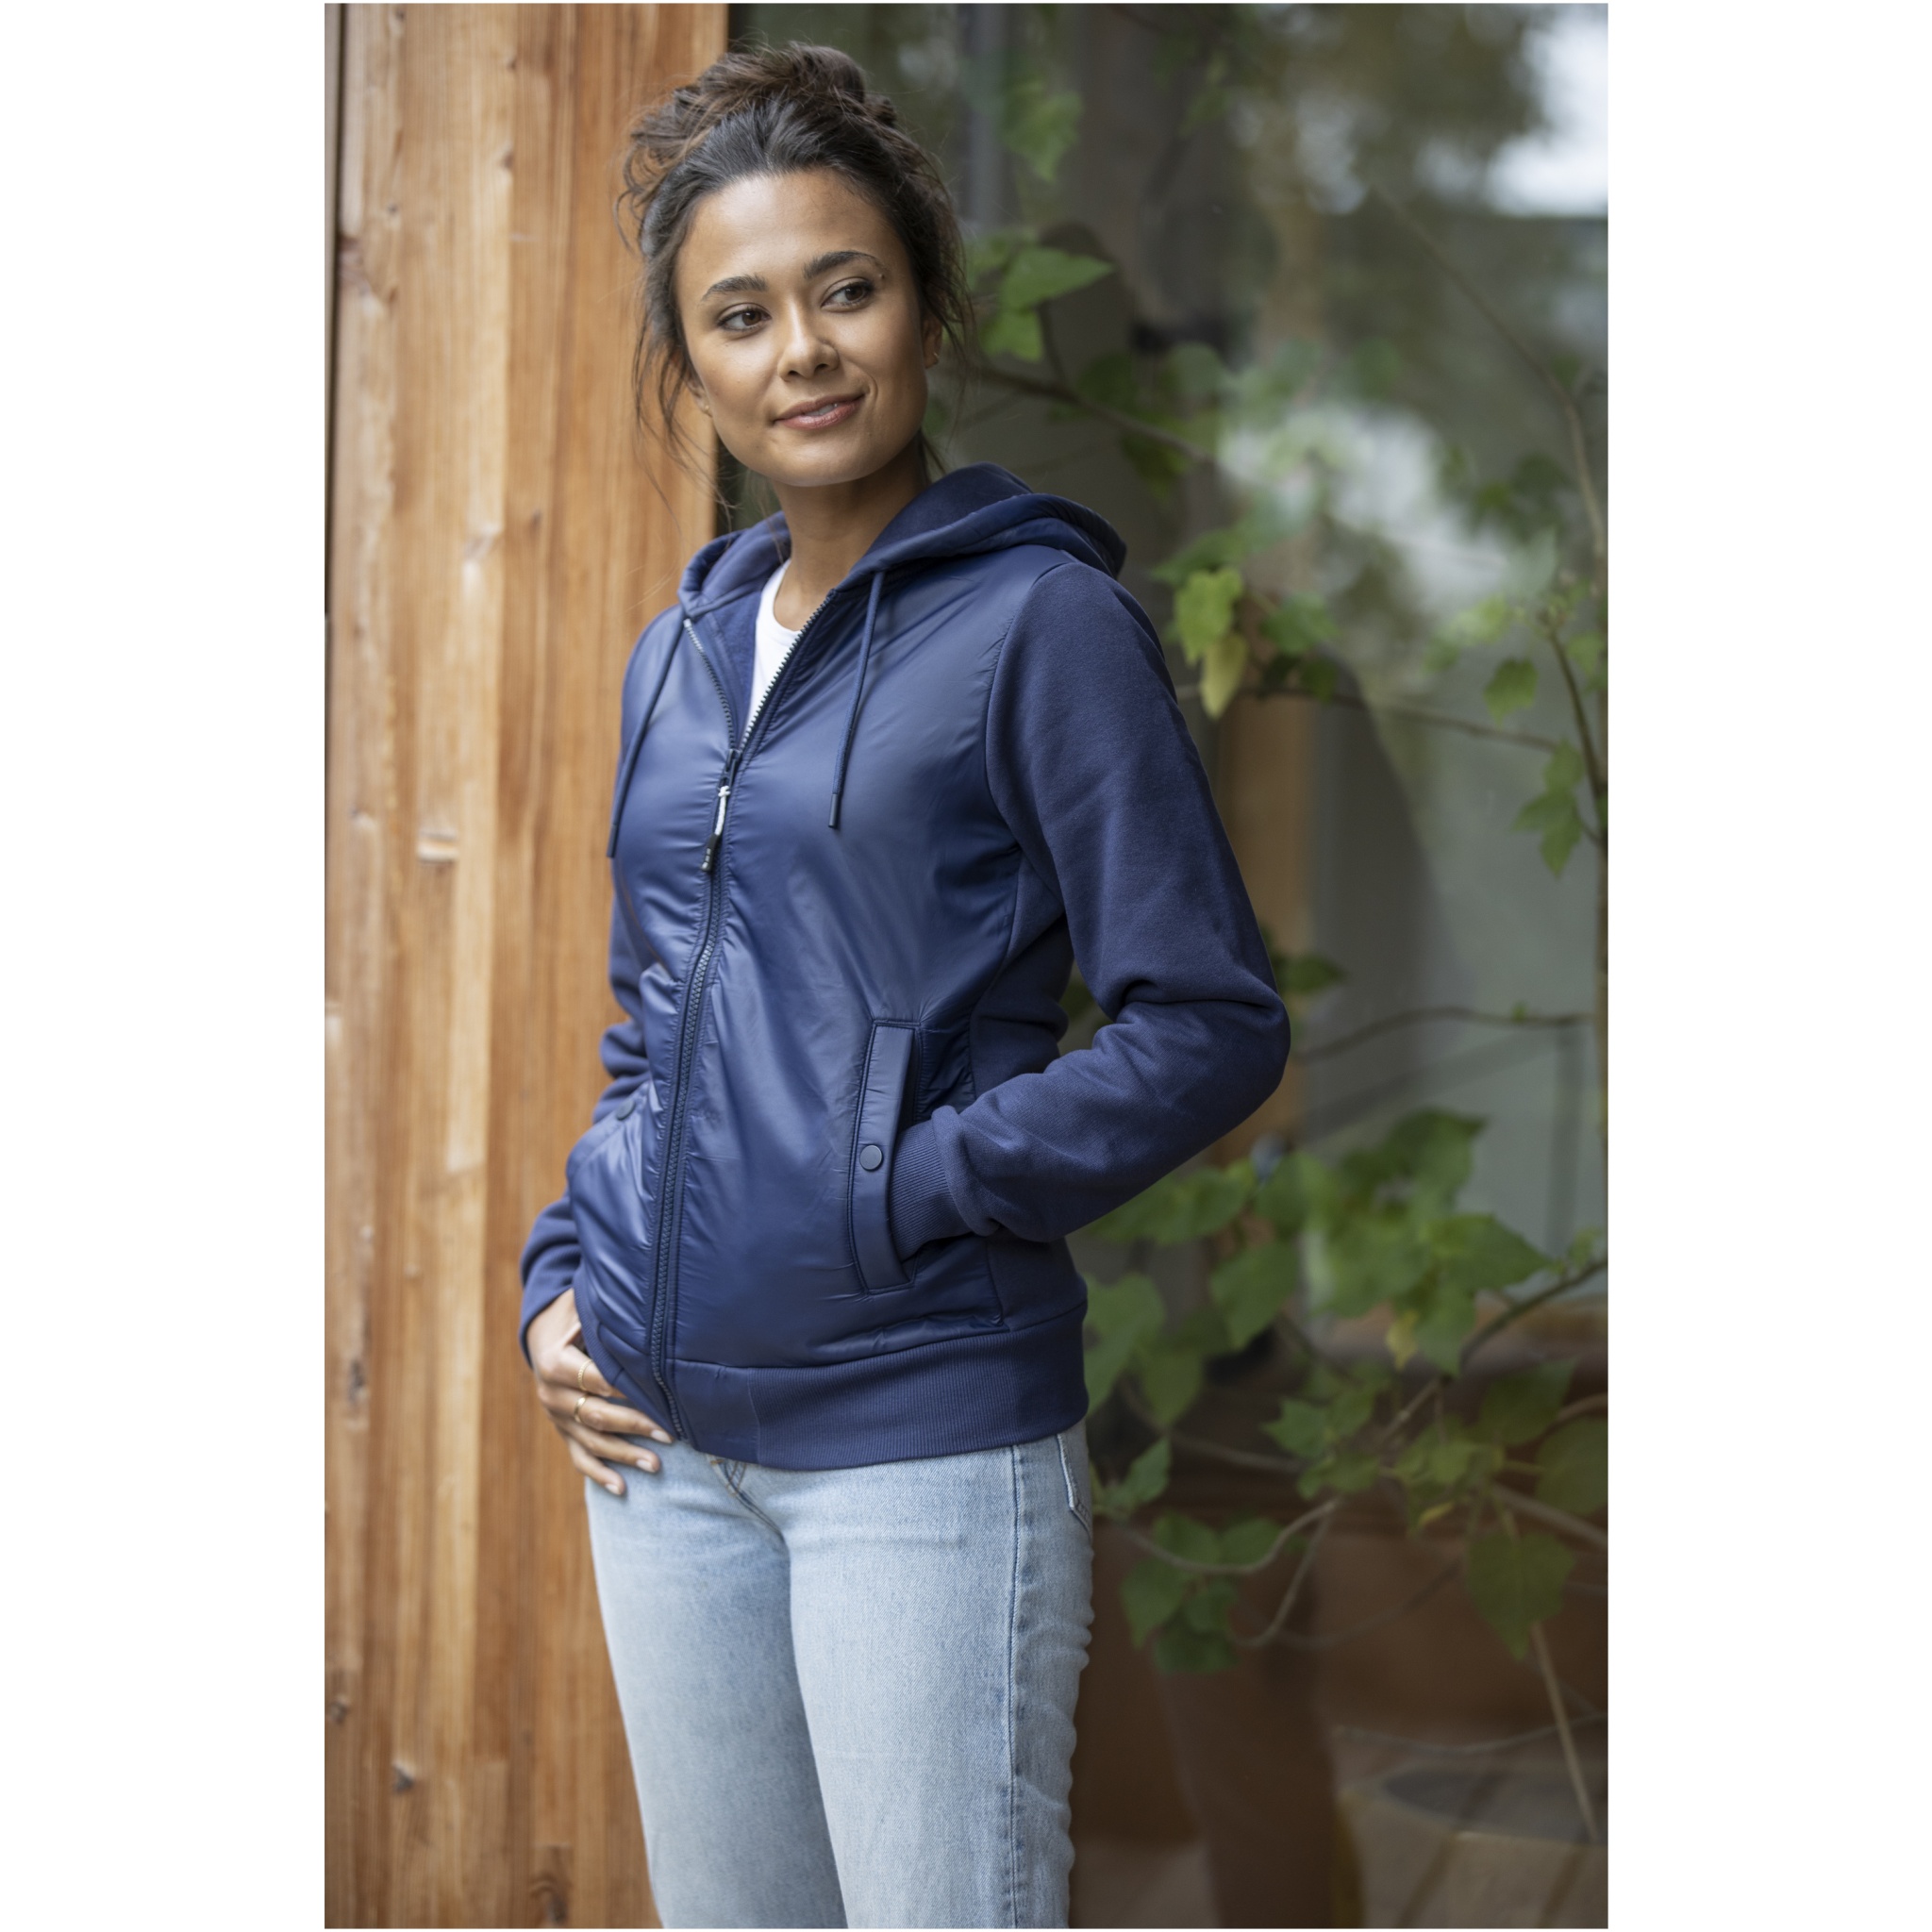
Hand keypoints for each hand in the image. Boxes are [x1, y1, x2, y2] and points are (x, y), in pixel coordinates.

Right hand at [528, 1289, 672, 1495]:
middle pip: (596, 1415)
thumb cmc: (572, 1312)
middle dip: (634, 1426)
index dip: (626, 1388)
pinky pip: (579, 1457)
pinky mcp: (562, 1430)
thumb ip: (604, 1315)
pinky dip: (599, 1474)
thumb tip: (642, 1311)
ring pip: (591, 1441)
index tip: (659, 1396)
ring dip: (624, 1455)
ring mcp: (556, 1416)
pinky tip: (621, 1489)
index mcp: (554, 1361)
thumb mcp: (582, 1304)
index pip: (595, 1379)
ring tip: (656, 1465)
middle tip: (669, 1434)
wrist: (539, 1330)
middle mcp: (551, 1394)